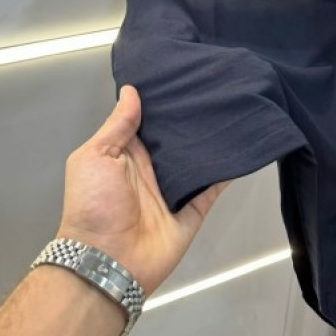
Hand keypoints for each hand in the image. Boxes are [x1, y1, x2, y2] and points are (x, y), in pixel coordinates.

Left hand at [56, 84, 230, 296]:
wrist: (106, 261)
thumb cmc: (93, 205)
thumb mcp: (93, 157)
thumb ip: (116, 126)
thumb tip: (131, 91)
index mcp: (126, 154)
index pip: (148, 121)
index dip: (163, 101)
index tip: (183, 74)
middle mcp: (152, 169)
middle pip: (177, 138)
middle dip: (192, 117)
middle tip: (216, 86)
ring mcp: (173, 190)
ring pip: (197, 159)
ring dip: (212, 140)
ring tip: (234, 109)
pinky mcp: (192, 210)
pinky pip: (213, 187)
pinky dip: (227, 171)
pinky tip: (243, 148)